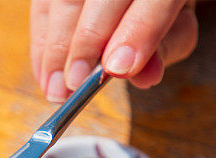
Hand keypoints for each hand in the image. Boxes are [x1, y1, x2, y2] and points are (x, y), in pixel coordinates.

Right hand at [31, 0, 198, 100]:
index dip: (137, 32)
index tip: (117, 69)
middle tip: (74, 84)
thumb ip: (163, 49)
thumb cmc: (158, 10)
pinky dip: (41, 43)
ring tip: (55, 90)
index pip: (156, 0)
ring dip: (55, 49)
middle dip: (85, 44)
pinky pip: (42, 6)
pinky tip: (45, 75)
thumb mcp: (174, 28)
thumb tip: (144, 77)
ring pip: (64, 1)